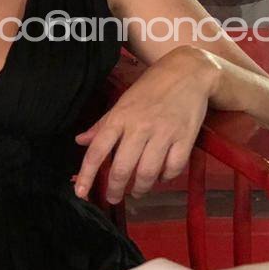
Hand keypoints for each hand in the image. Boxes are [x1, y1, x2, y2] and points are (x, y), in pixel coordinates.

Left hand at [74, 46, 216, 204]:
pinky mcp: (185, 138)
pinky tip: (161, 177)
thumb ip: (102, 124)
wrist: (189, 72)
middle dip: (114, 189)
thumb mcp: (122, 101)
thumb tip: (80, 141)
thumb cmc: (152, 86)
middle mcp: (139, 127)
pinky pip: (173, 168)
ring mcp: (164, 134)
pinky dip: (165, 178)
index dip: (86, 175)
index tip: (80, 192)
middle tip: (112, 197)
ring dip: (140, 188)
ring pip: (147, 173)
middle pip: (122, 168)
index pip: (98, 150)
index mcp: (120, 117)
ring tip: (136, 191)